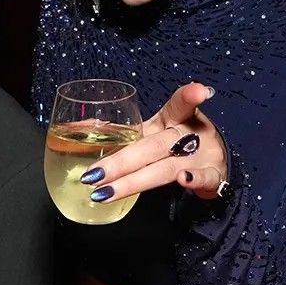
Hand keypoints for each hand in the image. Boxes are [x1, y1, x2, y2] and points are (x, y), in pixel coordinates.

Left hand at [81, 83, 226, 202]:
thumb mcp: (153, 130)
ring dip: (135, 181)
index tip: (198, 92)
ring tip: (105, 192)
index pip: (179, 104)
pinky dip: (194, 180)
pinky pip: (203, 179)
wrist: (213, 162)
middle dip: (120, 161)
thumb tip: (72, 128)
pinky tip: (183, 181)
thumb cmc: (174, 142)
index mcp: (173, 119)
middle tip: (92, 174)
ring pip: (165, 168)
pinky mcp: (212, 176)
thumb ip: (119, 130)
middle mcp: (186, 135)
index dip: (187, 96)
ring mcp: (200, 157)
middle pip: (152, 146)